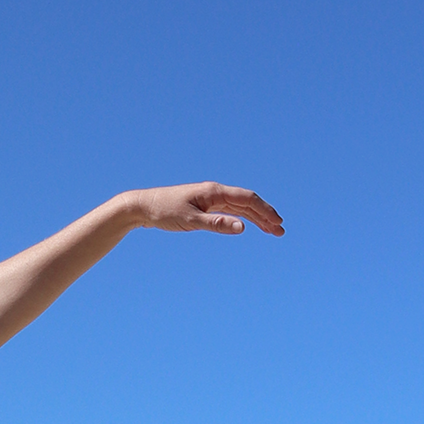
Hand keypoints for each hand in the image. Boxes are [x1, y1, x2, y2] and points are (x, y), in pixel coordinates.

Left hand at [127, 181, 283, 236]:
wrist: (142, 206)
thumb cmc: (164, 212)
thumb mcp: (190, 221)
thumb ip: (217, 224)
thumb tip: (243, 228)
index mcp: (214, 192)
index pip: (247, 199)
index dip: (265, 211)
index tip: (277, 223)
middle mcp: (215, 192)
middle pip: (247, 202)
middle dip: (265, 216)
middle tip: (280, 230)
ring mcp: (210, 198)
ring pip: (240, 207)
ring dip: (256, 218)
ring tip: (271, 230)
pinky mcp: (204, 205)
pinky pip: (229, 210)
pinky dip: (242, 217)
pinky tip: (248, 225)